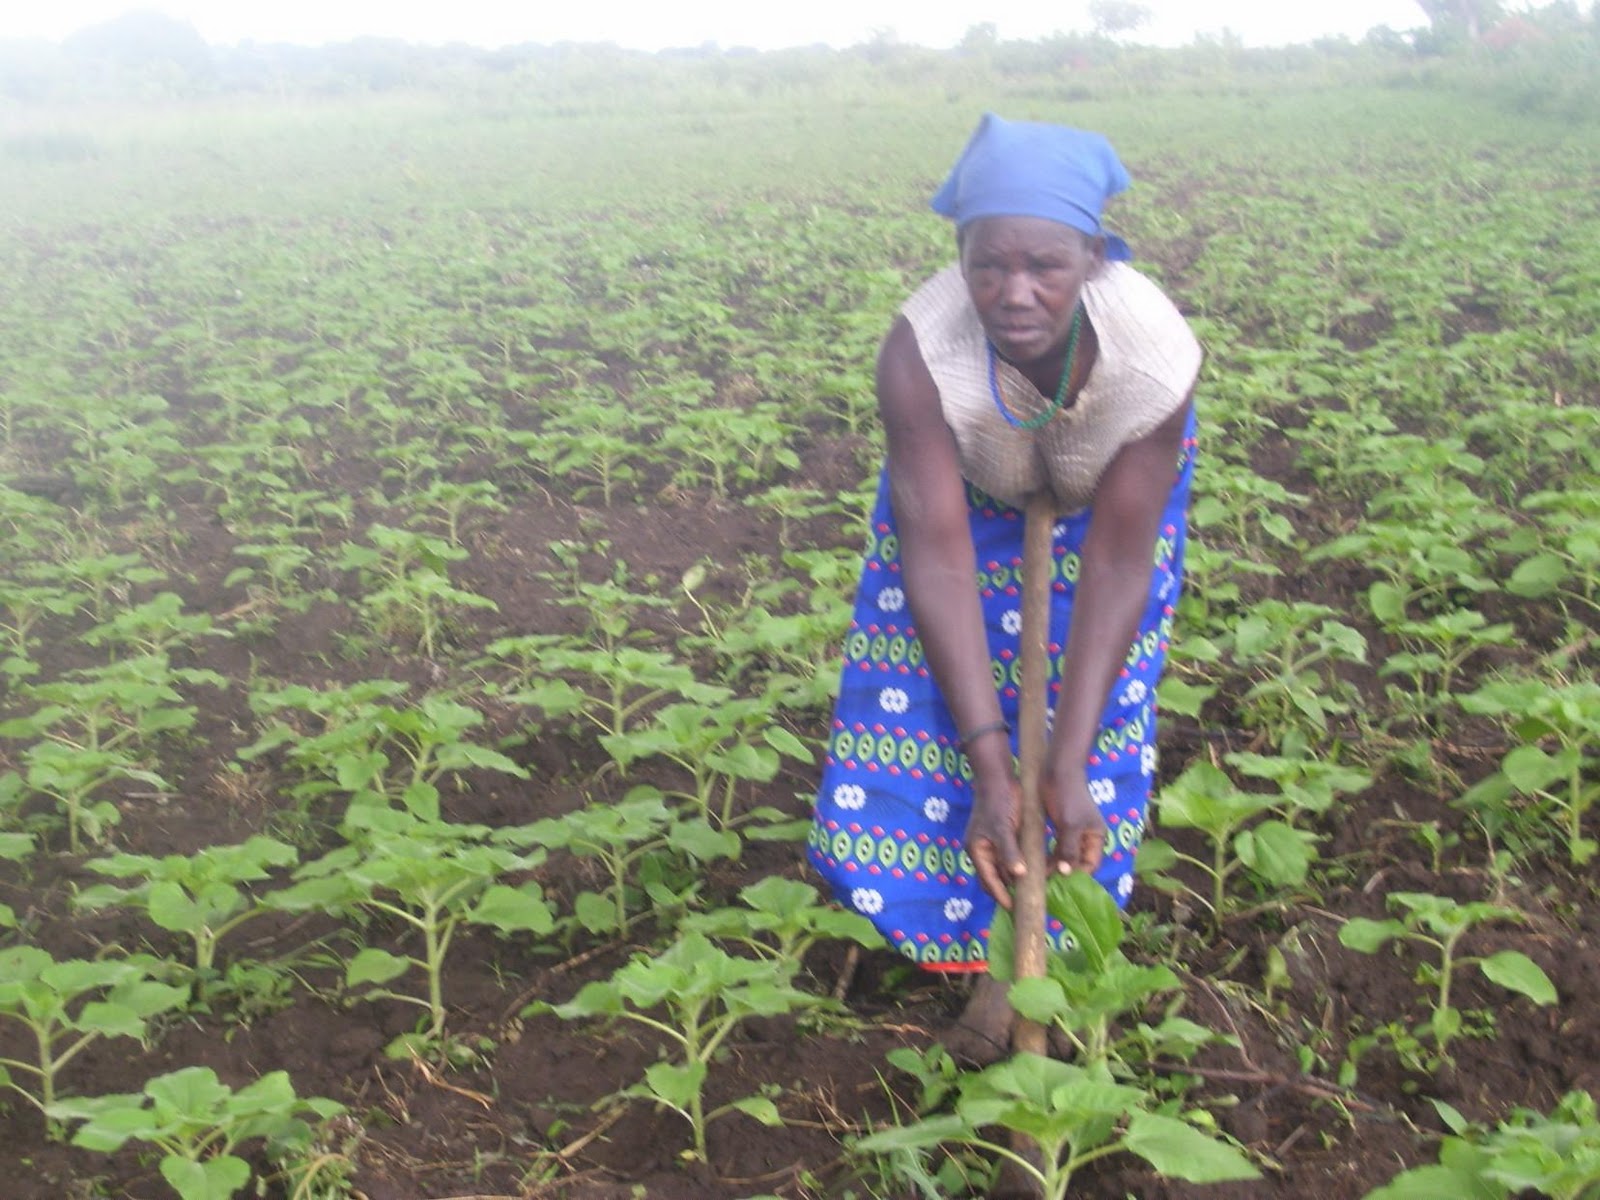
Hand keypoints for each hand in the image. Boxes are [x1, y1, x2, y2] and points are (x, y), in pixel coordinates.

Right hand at [965, 768, 1025, 908]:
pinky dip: (1020, 866)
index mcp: (977, 850)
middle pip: (994, 878)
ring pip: (1003, 869)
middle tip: (1026, 905)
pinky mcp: (1004, 837)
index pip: (988, 880)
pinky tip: (1033, 872)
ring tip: (1032, 893)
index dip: (1001, 895)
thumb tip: (1018, 875)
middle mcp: (982, 850)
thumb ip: (1009, 852)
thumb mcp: (1003, 828)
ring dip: (1015, 880)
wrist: (998, 777)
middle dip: (1008, 891)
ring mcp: (993, 844)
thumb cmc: (998, 801)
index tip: (1015, 909)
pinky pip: (1011, 858)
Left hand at [1042, 764, 1106, 877]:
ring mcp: (1073, 831)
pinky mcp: (1060, 826)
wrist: (1056, 769)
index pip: (1090, 865)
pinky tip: (1036, 862)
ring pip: (1065, 855)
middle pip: (1077, 862)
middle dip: (1064, 873)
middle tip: (1047, 885)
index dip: (1078, 877)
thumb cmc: (1067, 796)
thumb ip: (1069, 849)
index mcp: (1096, 837)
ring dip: (1054, 865)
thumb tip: (1066, 873)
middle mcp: (1086, 837)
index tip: (1061, 887)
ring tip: (1039, 877)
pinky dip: (1048, 854)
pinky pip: (1056, 846)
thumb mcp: (1069, 824)